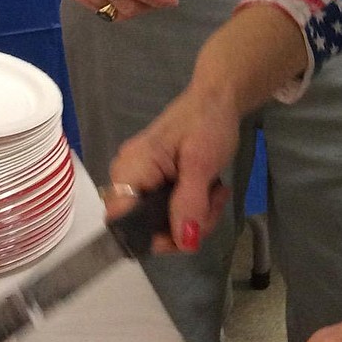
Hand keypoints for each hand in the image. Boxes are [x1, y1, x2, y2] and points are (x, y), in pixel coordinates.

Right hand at [106, 80, 237, 251]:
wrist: (219, 97)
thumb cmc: (207, 121)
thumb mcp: (201, 163)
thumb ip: (190, 203)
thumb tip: (184, 243)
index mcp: (131, 169)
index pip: (121, 221)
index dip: (152, 236)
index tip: (187, 231)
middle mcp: (130, 178)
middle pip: (146, 228)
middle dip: (185, 226)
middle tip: (213, 204)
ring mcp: (145, 182)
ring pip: (163, 224)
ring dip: (196, 217)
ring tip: (217, 193)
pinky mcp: (159, 183)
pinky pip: (171, 212)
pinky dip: (194, 209)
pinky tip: (212, 191)